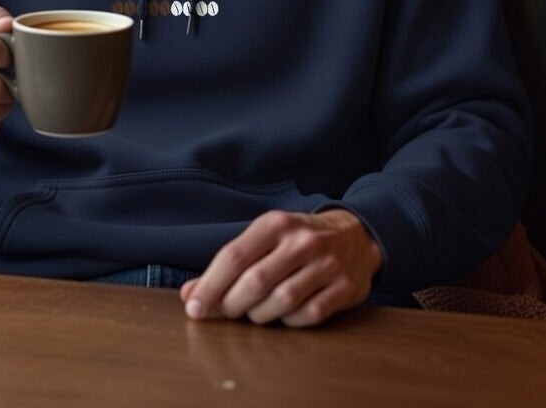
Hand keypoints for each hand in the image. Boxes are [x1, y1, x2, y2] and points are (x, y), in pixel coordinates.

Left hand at [179, 208, 382, 326]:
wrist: (355, 235)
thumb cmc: (297, 240)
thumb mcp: (263, 239)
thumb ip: (227, 266)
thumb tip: (190, 295)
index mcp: (275, 224)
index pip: (234, 257)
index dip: (210, 286)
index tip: (194, 307)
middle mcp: (301, 241)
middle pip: (255, 282)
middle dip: (232, 304)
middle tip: (227, 311)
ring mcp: (326, 265)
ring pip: (280, 302)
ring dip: (260, 314)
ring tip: (255, 311)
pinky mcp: (345, 289)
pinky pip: (307, 316)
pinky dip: (289, 321)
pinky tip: (284, 314)